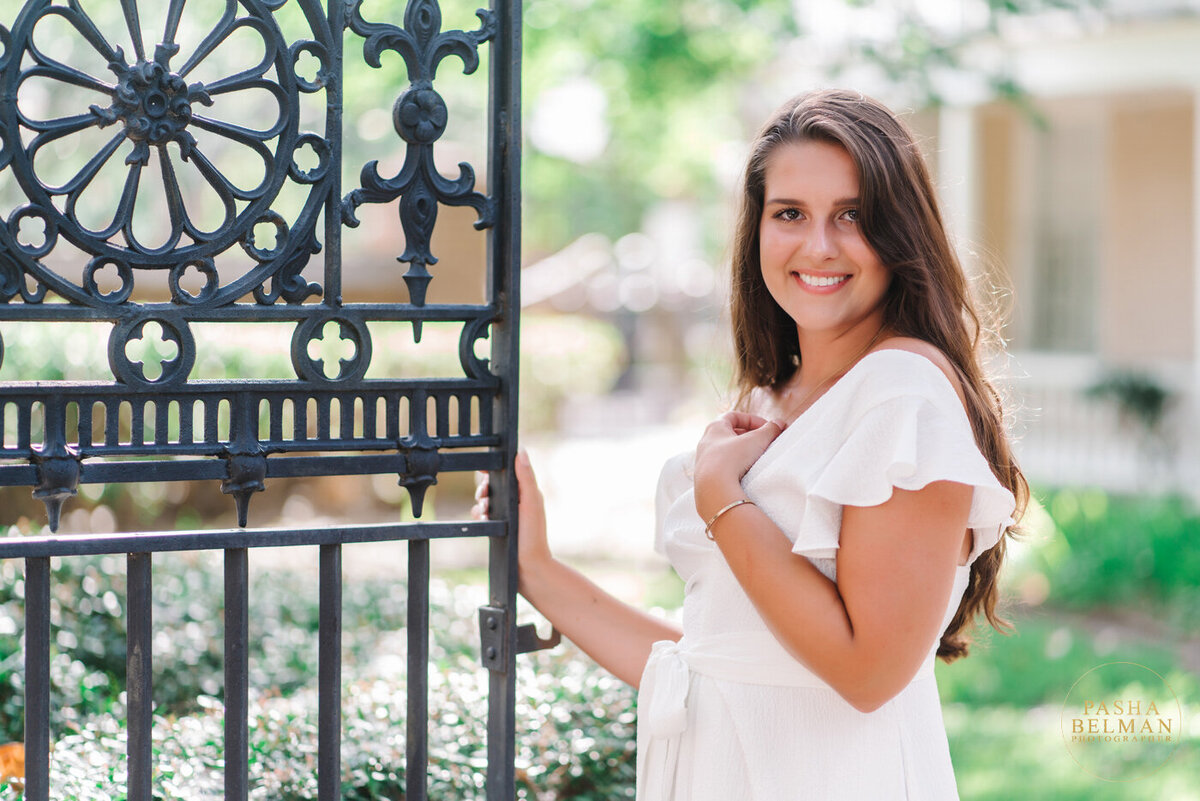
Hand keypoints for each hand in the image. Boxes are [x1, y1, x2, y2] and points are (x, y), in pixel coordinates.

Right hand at [473, 449, 551, 575]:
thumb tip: (521, 451)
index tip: (482, 468)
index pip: (509, 470)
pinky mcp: (499, 525)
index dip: (494, 466)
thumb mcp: (531, 503)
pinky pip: (483, 514)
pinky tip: (482, 521)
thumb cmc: (533, 535)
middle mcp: (517, 500)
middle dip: (484, 488)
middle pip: (493, 483)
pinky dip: (480, 515)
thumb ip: (526, 477)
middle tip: (484, 496)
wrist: (528, 567)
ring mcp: (507, 513)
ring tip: (485, 512)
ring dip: (481, 503)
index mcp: (526, 491)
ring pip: (486, 499)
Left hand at [693, 412, 784, 521]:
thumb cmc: (733, 459)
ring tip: (757, 460)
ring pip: (726, 452)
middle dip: (748, 437)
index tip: (766, 428)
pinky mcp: (705, 478)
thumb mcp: (756, 440)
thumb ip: (770, 430)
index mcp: (714, 428)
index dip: (752, 420)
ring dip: (742, 454)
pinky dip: (735, 468)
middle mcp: (706, 443)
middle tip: (763, 443)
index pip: (733, 416)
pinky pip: (722, 469)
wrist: (715, 489)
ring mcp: (703, 461)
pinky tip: (745, 475)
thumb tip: (779, 423)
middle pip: (729, 434)